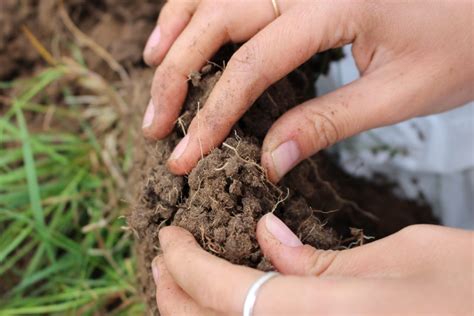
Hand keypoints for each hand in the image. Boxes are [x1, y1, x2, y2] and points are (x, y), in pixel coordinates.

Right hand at [141, 0, 473, 181]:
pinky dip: (198, 8)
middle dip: (176, 76)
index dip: (211, 115)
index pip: (250, 65)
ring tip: (151, 73)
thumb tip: (270, 160)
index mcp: (335, 3)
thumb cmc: (462, 44)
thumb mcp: (400, 94)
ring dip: (177, 33)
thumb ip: (328, 123)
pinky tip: (183, 31)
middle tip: (154, 125)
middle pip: (216, 20)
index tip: (184, 155)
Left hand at [152, 213, 472, 314]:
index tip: (169, 239)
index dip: (187, 265)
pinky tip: (231, 301)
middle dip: (175, 296)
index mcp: (329, 315)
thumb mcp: (406, 255)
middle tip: (164, 260)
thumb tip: (267, 238)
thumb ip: (325, 258)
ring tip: (182, 281)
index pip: (226, 293)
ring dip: (194, 315)